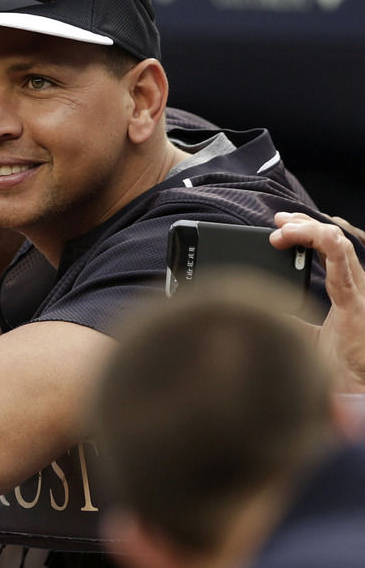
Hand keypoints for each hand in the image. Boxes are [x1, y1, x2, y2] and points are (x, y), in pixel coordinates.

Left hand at [271, 212, 364, 391]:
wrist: (355, 392)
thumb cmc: (338, 367)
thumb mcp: (304, 335)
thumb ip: (286, 317)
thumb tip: (256, 305)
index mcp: (343, 293)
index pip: (328, 252)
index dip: (307, 234)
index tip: (279, 228)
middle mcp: (353, 288)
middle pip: (333, 241)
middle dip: (305, 224)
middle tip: (278, 220)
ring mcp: (358, 293)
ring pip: (338, 243)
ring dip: (308, 229)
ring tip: (283, 228)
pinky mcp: (357, 302)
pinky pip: (343, 262)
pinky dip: (323, 241)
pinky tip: (303, 234)